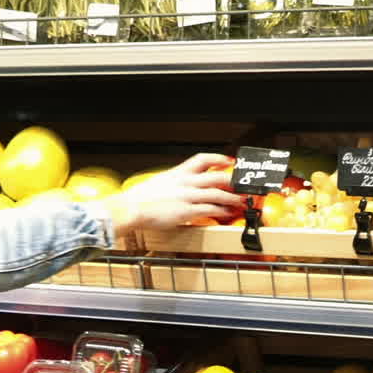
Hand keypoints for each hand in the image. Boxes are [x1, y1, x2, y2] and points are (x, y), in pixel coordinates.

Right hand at [99, 153, 240, 237]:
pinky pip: (209, 209)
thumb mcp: (159, 183)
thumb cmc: (140, 199)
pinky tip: (225, 213)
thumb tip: (180, 188)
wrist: (130, 208)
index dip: (219, 159)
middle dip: (233, 182)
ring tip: (240, 202)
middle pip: (217, 176)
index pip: (203, 159)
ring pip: (217, 193)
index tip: (228, 161)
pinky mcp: (186, 211)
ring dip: (232, 198)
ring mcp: (187, 196)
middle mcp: (185, 182)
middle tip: (241, 186)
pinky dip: (220, 211)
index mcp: (178, 173)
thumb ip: (173, 184)